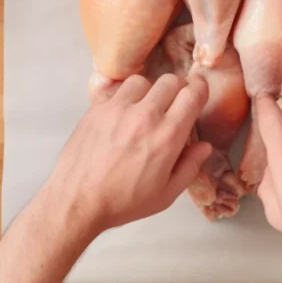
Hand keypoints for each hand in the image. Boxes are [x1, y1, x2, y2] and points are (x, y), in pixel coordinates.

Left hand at [45, 73, 211, 236]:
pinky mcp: (96, 108)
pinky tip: (122, 114)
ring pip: (143, 81)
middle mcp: (145, 115)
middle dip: (178, 89)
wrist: (77, 201)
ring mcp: (118, 108)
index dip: (200, 89)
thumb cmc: (124, 202)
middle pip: (171, 80)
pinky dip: (124, 97)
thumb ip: (190, 167)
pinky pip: (116, 89)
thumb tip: (204, 146)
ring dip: (149, 92)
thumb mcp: (166, 195)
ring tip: (145, 109)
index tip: (198, 95)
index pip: (193, 94)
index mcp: (167, 136)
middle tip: (173, 105)